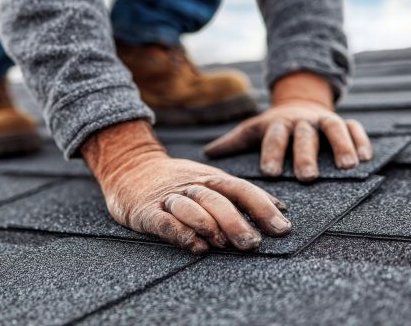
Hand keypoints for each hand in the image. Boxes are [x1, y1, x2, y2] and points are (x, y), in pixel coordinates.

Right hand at [82, 120, 290, 252]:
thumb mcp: (211, 179)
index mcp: (211, 178)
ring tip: (224, 244)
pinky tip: (195, 246)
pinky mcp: (146, 212)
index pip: (241, 189)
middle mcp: (192, 186)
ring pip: (192, 208)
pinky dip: (181, 233)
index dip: (263, 206)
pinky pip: (164, 222)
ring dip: (210, 225)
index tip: (282, 228)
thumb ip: (242, 194)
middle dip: (237, 221)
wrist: (128, 165)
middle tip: (253, 244)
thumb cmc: (177, 180)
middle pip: (218, 199)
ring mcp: (169, 199)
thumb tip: (281, 208)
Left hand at [203, 72, 372, 181]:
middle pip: (303, 135)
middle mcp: (301, 120)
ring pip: (334, 127)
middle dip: (305, 155)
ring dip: (341, 145)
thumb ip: (233, 142)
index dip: (272, 153)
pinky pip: (355, 127)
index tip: (270, 173)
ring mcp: (324, 119)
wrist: (299, 103)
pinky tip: (366, 157)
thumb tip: (205, 154)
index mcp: (277, 123)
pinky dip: (361, 140)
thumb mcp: (253, 129)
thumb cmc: (273, 127)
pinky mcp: (344, 121)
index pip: (273, 137)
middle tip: (307, 177)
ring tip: (348, 166)